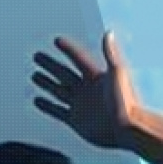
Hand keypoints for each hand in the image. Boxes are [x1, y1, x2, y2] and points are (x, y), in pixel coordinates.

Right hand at [32, 31, 138, 148]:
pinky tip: (37, 100)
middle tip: (37, 56)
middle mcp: (86, 89)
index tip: (57, 40)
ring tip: (35, 76)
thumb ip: (111, 53)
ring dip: (46, 84)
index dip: (68, 49)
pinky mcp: (76, 120)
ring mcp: (80, 105)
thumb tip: (108, 33)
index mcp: (95, 76)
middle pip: (63, 73)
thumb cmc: (126, 103)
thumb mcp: (118, 73)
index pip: (77, 58)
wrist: (127, 130)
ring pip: (58, 91)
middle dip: (50, 65)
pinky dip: (47, 106)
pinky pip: (57, 111)